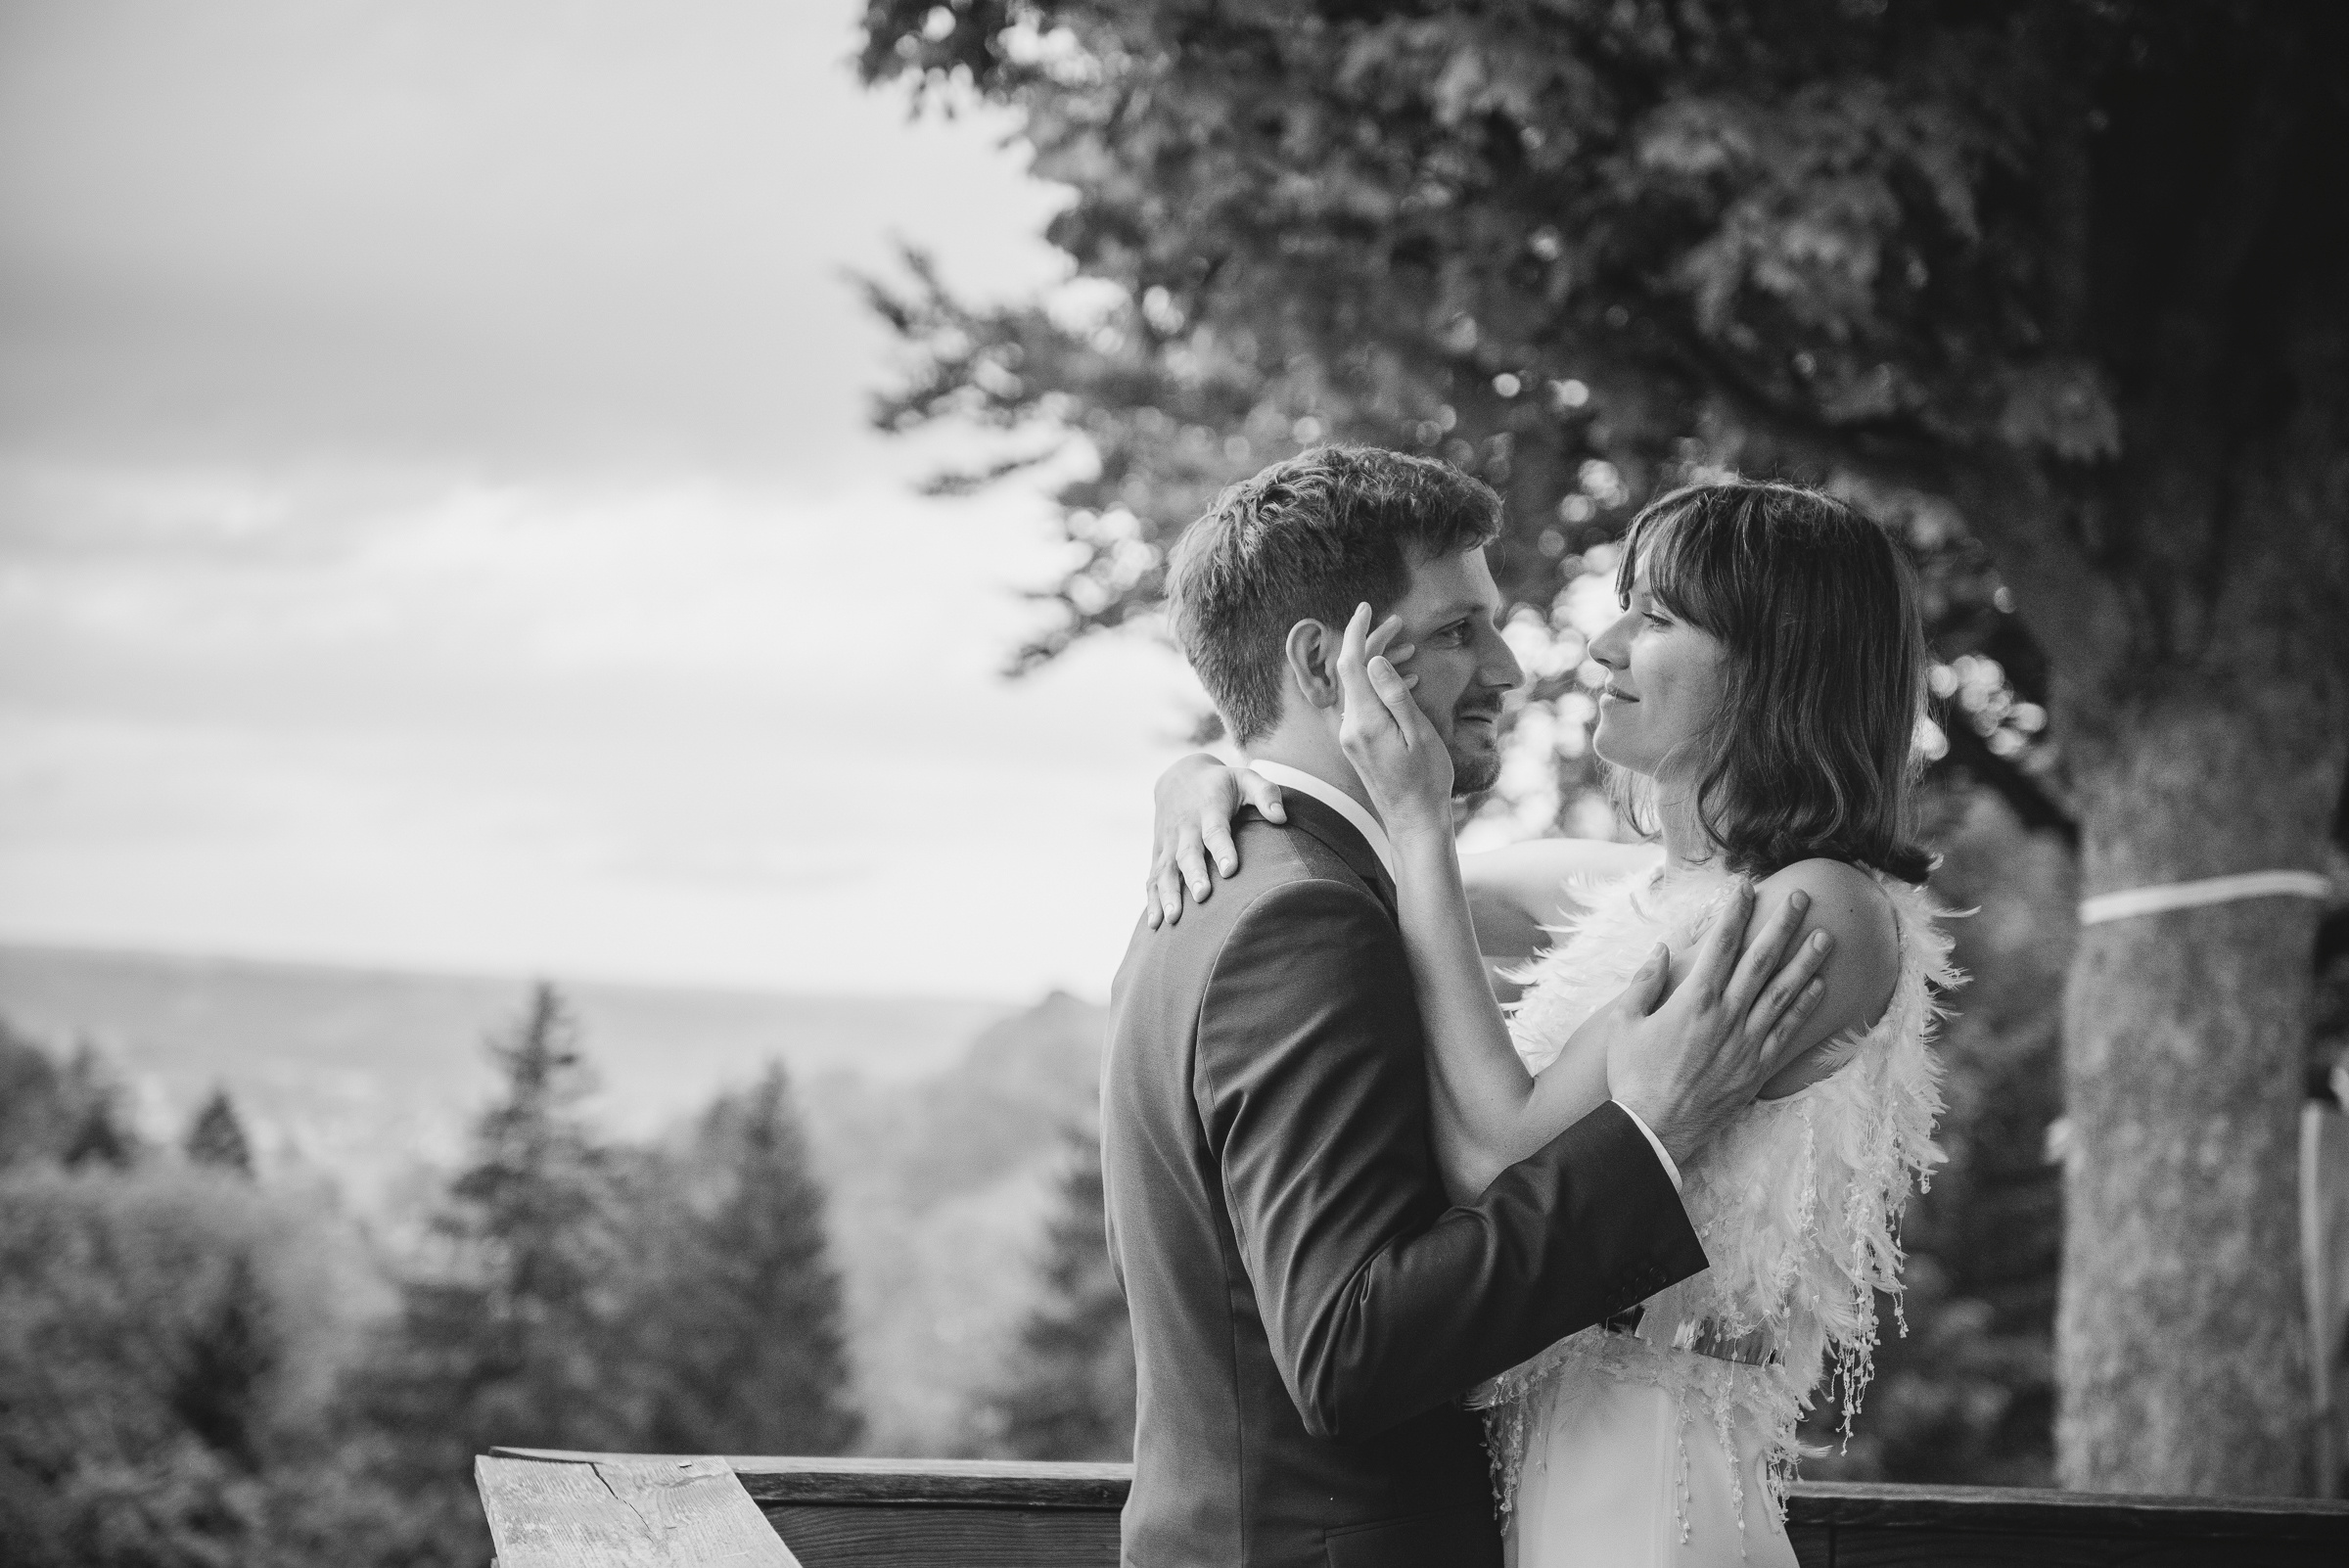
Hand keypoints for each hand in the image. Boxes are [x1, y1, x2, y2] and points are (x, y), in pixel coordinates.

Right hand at [1146, 752, 1285, 928]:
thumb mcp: (1245, 777)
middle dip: (1194, 875)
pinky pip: (1152, 879)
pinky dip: (1152, 901)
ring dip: (1168, 894)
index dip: (1222, 849)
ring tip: (1174, 918)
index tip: (1230, 869)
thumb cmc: (1220, 783)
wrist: (1178, 777)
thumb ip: (1265, 794)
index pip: (1215, 831)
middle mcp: (1185, 827)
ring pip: (1166, 870)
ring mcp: (1169, 843)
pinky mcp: (1159, 854)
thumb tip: (1281, 817)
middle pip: (1188, 853)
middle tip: (1202, 896)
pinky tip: (1156, 924)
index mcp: (1209, 809)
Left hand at [1331, 603, 1443, 838]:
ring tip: (1408, 647)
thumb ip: (1395, 695)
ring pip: (1358, 687)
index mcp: (1365, 721)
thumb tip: (1374, 661)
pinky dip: (1380, 686)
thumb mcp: (1419, 734)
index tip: (1366, 608)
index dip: (1357, 632)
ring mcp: (1350, 737)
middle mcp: (1350, 727)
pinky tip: (1406, 680)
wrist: (1414, 821)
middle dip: (1371, 643)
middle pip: (1352, 672)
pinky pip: (1363, 704)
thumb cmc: (1426, 780)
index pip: (1351, 664)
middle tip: (1397, 623)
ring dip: (1378, 664)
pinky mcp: (1357, 744)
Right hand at [1581, 881, 1833, 1169]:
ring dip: (1807, 961)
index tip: (1747, 887)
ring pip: (1785, 991)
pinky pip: (1789, 1029)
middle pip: (1762, 959)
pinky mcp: (1758, 1065)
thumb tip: (1663, 949)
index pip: (1722, 943)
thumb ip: (1645, 981)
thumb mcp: (1625, 1021)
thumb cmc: (1634, 1073)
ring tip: (1826, 936)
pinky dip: (1806, 1006)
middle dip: (1783, 924)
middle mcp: (1728, 1014)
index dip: (1736, 911)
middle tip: (1802, 898)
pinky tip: (1819, 987)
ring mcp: (1747, 1040)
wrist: (1655, 1127)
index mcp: (1695, 999)